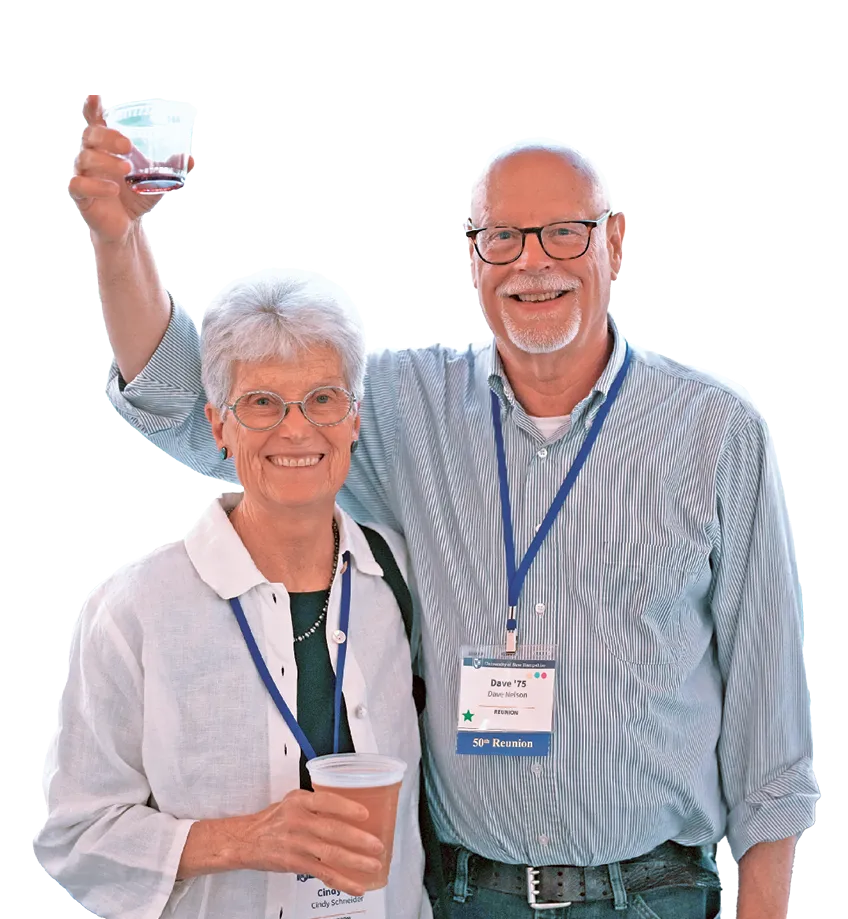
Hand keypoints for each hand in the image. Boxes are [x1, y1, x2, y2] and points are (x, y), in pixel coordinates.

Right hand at [70, 95, 195, 244]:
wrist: (127, 224)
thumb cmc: (136, 195)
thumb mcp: (155, 179)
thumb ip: (169, 167)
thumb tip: (189, 158)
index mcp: (107, 147)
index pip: (95, 123)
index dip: (92, 110)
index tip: (96, 99)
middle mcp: (92, 156)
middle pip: (89, 135)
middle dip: (107, 137)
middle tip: (128, 146)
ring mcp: (84, 174)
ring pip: (84, 158)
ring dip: (106, 162)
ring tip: (127, 169)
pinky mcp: (81, 194)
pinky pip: (79, 185)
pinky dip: (97, 186)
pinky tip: (114, 190)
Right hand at [240, 788, 384, 896]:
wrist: (247, 840)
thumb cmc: (274, 820)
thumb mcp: (293, 801)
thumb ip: (317, 803)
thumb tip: (350, 806)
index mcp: (299, 801)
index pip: (325, 801)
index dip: (346, 807)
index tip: (365, 814)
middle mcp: (298, 820)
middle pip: (332, 830)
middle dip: (358, 839)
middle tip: (377, 845)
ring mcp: (296, 843)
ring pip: (330, 853)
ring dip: (355, 861)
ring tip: (373, 865)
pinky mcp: (295, 863)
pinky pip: (322, 873)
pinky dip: (342, 881)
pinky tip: (356, 885)